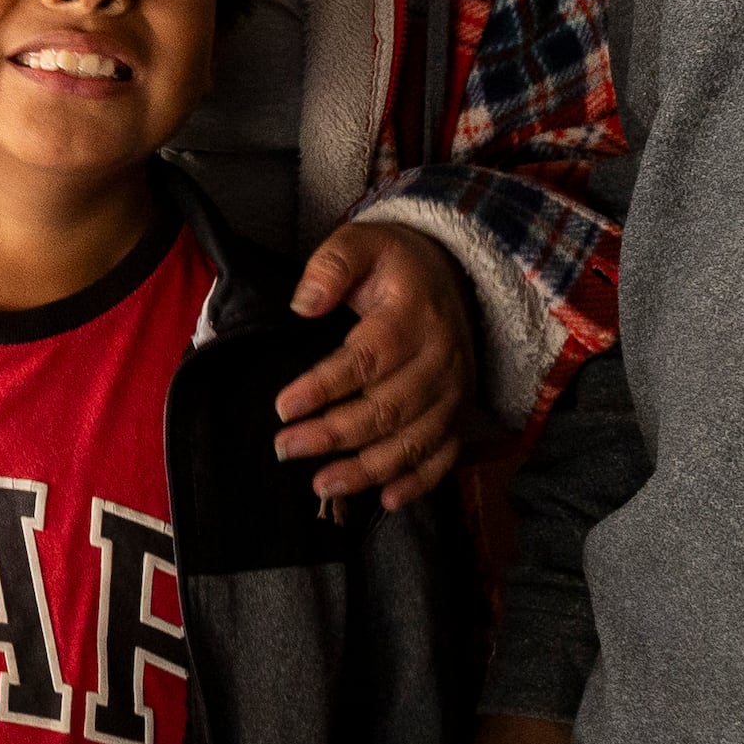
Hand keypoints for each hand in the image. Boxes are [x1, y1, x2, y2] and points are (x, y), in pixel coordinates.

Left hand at [276, 220, 475, 507]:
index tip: (284, 407)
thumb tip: (303, 303)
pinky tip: (386, 500)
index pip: (367, 360)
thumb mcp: (361, 243)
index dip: (324, 387)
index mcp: (413, 317)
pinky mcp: (459, 414)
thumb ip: (331, 266)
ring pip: (413, 441)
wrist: (451, 275)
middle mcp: (440, 360)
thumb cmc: (394, 265)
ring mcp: (454, 392)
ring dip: (368, 469)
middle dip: (333, 435)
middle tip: (285, 448)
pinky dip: (419, 483)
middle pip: (387, 409)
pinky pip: (444, 456)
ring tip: (321, 483)